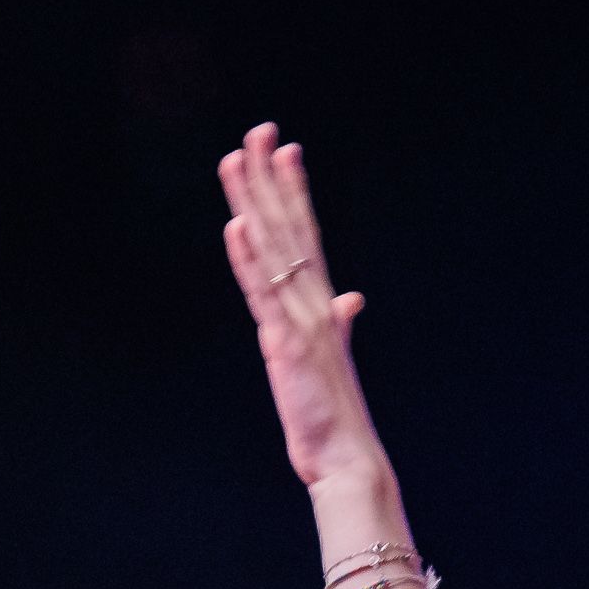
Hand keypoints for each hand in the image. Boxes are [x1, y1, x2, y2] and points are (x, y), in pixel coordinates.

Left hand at [216, 124, 380, 488]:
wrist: (346, 457)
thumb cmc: (335, 413)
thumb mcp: (332, 359)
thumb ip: (338, 325)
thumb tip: (351, 300)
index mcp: (319, 304)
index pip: (305, 234)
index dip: (294, 190)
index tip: (285, 149)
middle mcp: (312, 302)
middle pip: (288, 227)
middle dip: (271, 178)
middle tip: (259, 131)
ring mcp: (300, 319)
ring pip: (272, 249)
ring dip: (253, 201)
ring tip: (238, 159)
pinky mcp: (285, 344)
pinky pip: (263, 294)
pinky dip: (249, 260)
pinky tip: (237, 226)